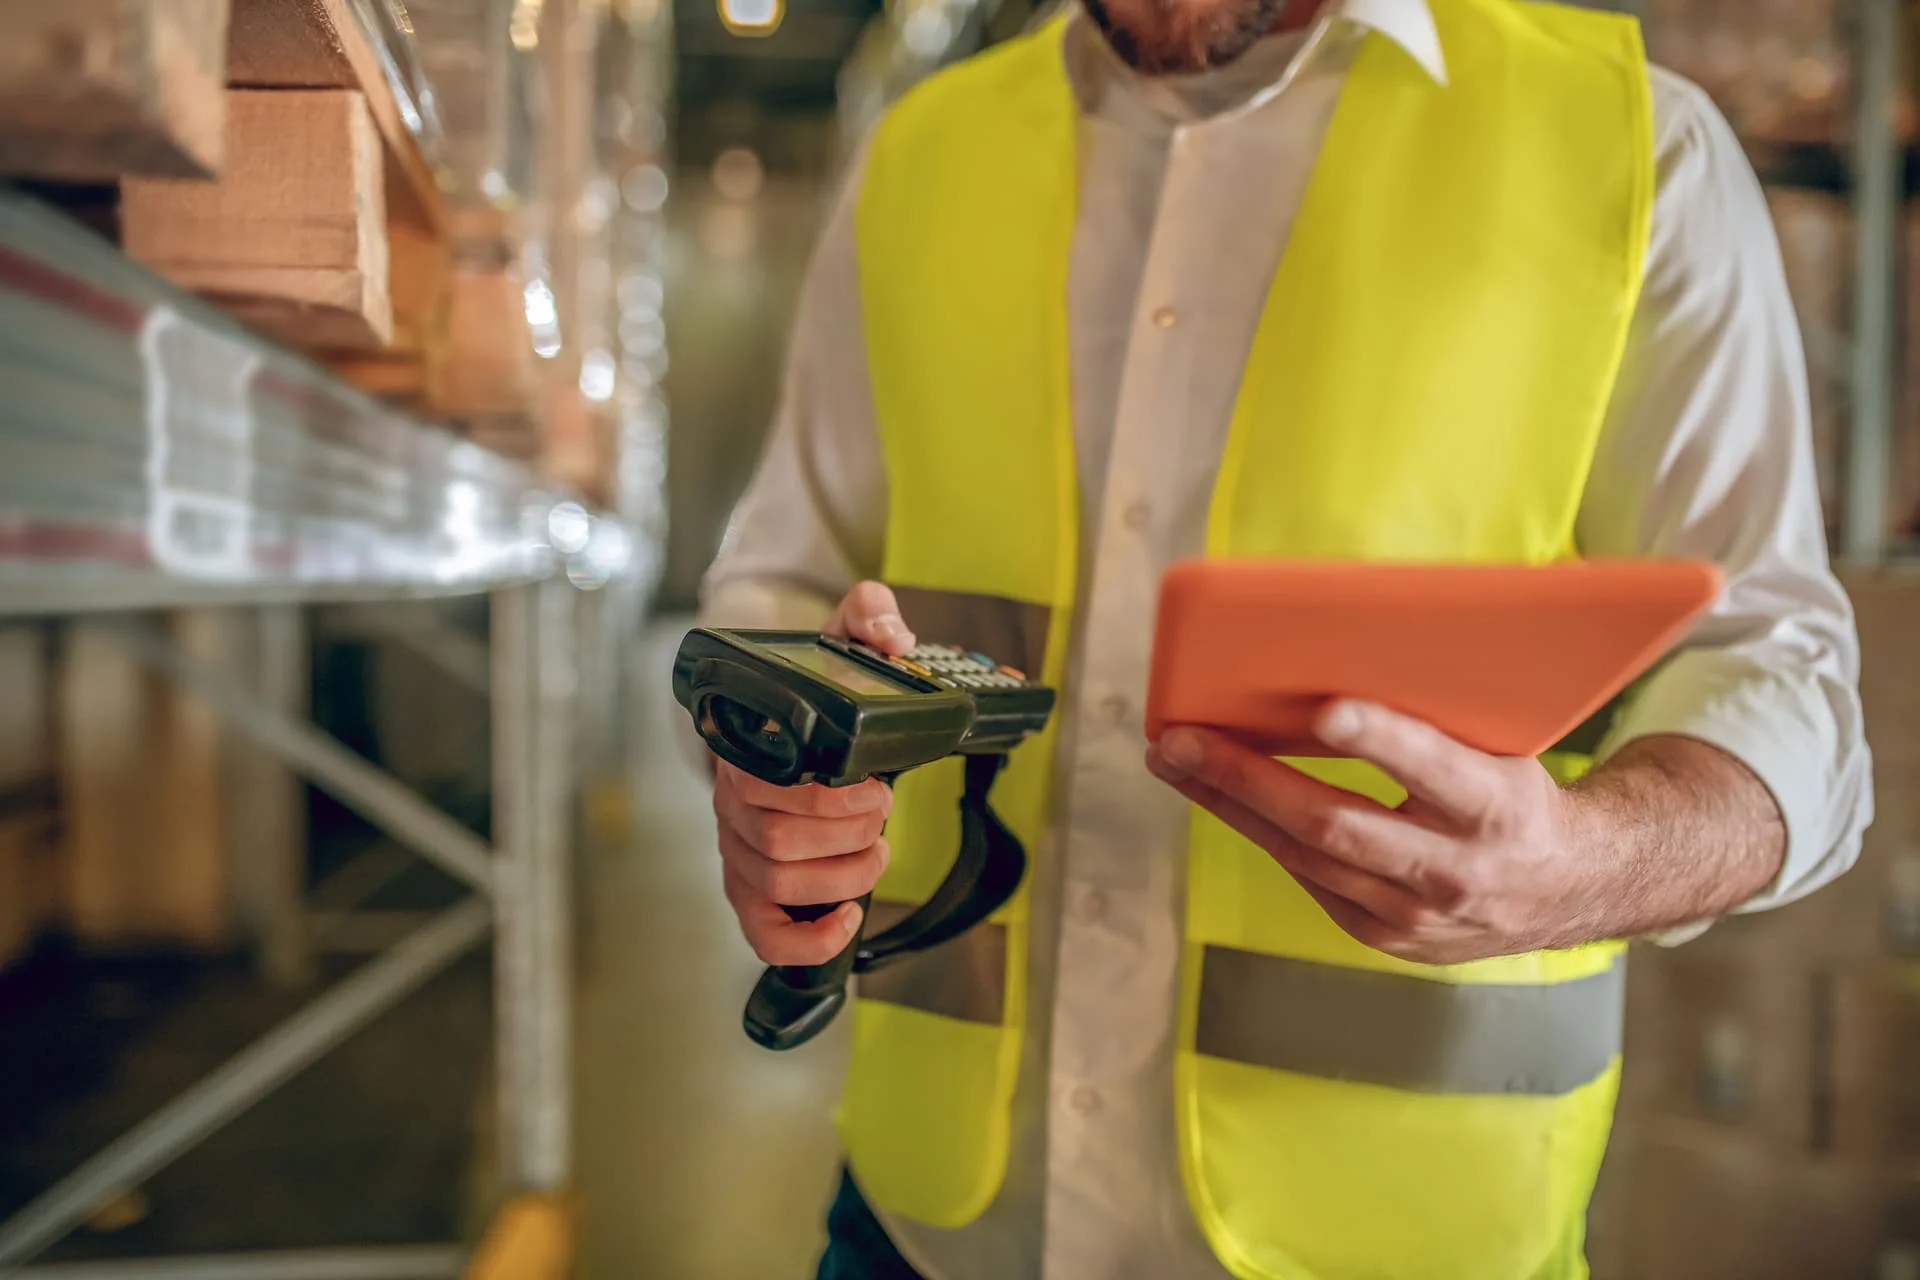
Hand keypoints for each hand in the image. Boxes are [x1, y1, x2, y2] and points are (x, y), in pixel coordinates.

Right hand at [712, 581, 916, 965]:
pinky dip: (807, 940)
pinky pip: (763, 934)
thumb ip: (868, 615)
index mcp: (744, 750)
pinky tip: (847, 919)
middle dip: (846, 835)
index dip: (827, 800)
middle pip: (773, 842)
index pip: (763, 788)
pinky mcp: (751, 892)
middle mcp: (731, 805)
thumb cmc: (818, 695)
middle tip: (882, 815)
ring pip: (773, 884)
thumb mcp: (842, 640)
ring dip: (841, 877)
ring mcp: (737, 851)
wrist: (790, 729)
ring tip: (876, 851)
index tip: (876, 787)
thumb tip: (892, 636)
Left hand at [1145, 701, 1600, 965]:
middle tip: (1181, 739)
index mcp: (1493, 807)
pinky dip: (1262, 834)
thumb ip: (1434, 722)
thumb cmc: (1517, 793)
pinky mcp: (1386, 938)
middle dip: (1246, 778)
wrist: (1565, 888)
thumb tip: (1339, 657)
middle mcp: (1453, 870)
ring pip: (1303, 857)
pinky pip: (1309, 879)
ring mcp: (1415, 917)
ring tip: (1173, 760)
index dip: (1380, 739)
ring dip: (1228, 806)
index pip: (1431, 767)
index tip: (1324, 710)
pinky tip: (1219, 796)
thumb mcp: (1501, 748)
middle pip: (1333, 824)